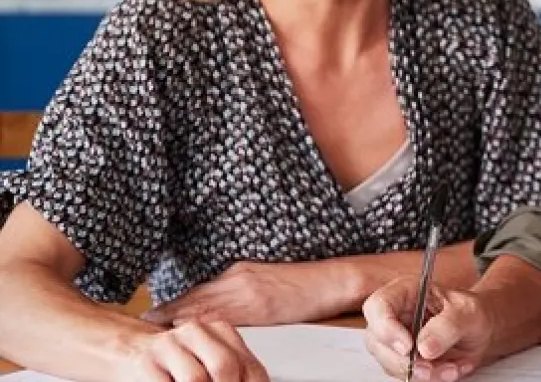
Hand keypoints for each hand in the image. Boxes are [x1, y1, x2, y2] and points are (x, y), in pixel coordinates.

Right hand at [116, 320, 269, 381]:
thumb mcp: (210, 359)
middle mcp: (196, 333)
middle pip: (225, 365)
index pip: (249, 366)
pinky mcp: (147, 362)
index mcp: (221, 331)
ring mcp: (170, 345)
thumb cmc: (176, 360)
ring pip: (196, 378)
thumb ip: (234, 369)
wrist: (128, 349)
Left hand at [143, 261, 347, 326]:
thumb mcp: (262, 280)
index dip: (171, 305)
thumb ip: (237, 290)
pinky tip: (188, 336)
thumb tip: (214, 308)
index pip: (196, 291)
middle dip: (166, 314)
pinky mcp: (258, 307)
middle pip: (193, 300)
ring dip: (178, 321)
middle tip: (141, 325)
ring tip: (156, 333)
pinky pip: (223, 320)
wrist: (329, 281)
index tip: (150, 316)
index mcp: (235, 273)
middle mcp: (235, 279)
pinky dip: (203, 328)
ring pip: (202, 309)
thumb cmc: (300, 284)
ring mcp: (245, 293)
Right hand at [363, 276, 494, 381]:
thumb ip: (448, 325)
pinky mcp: (402, 360)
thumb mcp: (468, 312)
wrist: (481, 331)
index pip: (378, 306)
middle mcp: (394, 315)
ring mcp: (394, 339)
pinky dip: (428, 377)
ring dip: (421, 372)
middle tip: (432, 366)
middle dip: (405, 360)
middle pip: (377, 340)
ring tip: (451, 368)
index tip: (408, 347)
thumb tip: (425, 346)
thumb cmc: (471, 313)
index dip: (386, 328)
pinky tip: (449, 370)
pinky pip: (405, 374)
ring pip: (390, 362)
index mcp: (405, 292)